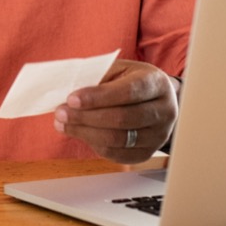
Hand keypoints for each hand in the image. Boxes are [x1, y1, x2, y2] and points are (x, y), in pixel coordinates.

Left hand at [53, 60, 178, 163]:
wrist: (156, 99)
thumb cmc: (131, 81)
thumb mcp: (119, 70)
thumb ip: (98, 78)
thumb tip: (68, 91)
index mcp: (157, 83)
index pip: (128, 92)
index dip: (98, 97)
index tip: (71, 99)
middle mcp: (164, 110)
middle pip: (123, 118)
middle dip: (86, 117)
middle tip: (60, 112)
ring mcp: (159, 135)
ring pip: (119, 139)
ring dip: (85, 133)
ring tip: (63, 124)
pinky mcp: (148, 152)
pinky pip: (118, 155)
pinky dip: (95, 145)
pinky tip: (80, 133)